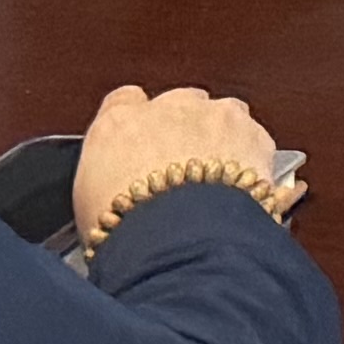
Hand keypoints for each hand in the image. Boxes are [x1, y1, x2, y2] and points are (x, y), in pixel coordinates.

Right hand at [71, 82, 295, 245]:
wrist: (177, 241)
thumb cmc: (126, 230)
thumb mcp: (90, 203)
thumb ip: (106, 175)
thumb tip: (114, 186)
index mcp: (119, 122)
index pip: (124, 101)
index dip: (136, 123)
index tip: (140, 142)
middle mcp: (169, 108)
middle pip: (180, 105)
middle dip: (183, 131)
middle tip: (181, 172)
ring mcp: (215, 116)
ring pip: (222, 115)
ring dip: (221, 140)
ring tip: (214, 184)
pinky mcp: (253, 133)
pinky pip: (254, 140)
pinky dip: (251, 161)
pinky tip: (241, 191)